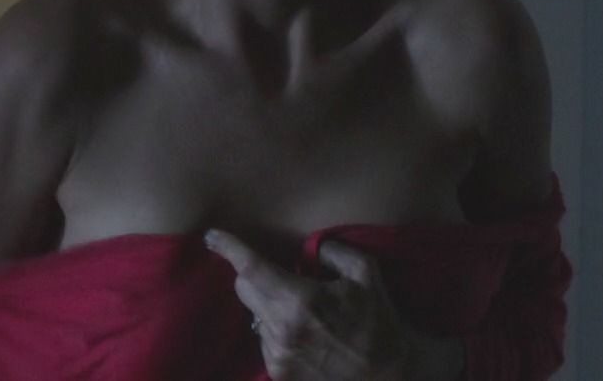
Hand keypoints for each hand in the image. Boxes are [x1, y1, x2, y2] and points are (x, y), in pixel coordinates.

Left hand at [206, 229, 409, 379]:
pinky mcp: (279, 374)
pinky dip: (278, 332)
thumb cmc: (380, 325)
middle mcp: (280, 329)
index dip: (228, 248)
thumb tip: (311, 247)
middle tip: (282, 277)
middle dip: (255, 276)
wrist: (390, 379)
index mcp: (298, 300)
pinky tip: (306, 337)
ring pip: (255, 316)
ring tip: (305, 315)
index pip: (250, 267)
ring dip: (270, 307)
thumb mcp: (366, 275)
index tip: (212, 236)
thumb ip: (334, 251)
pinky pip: (265, 341)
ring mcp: (276, 355)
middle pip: (244, 289)